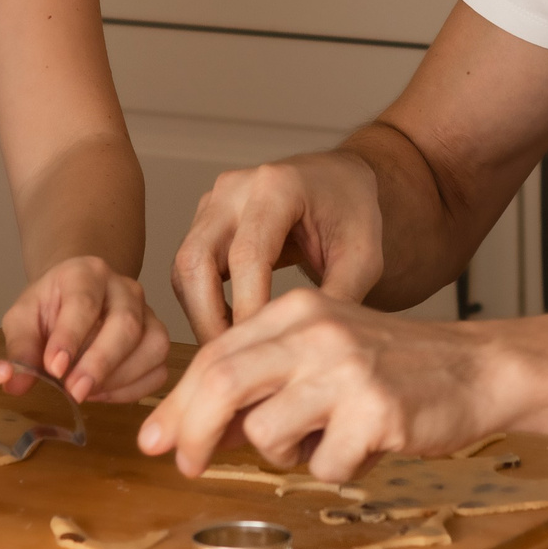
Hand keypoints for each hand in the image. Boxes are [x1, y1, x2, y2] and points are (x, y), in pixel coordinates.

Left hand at [1, 256, 170, 403]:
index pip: (84, 302)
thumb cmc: (49, 307)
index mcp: (87, 273)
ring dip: (120, 378)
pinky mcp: (158, 339)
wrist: (76, 297)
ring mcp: (148, 313)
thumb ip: (20, 348)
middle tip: (74, 391)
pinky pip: (158, 369)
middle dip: (100, 363)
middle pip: (126, 325)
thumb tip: (17, 384)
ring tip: (86, 392)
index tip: (54, 368)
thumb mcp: (23, 318)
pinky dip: (134, 389)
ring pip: (153, 346)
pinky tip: (104, 393)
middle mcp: (125, 288)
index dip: (70, 337)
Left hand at [136, 289, 502, 481]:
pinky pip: (324, 465)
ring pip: (268, 433)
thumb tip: (196, 431)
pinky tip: (368, 446)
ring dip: (284, 456)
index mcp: (297, 311)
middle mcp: (317, 331)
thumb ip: (262, 383)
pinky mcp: (377, 412)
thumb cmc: (392, 369)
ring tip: (325, 440)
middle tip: (187, 466)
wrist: (477, 370)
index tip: (158, 439)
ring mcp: (347, 370)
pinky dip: (337, 469)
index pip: (215, 355)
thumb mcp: (321, 356)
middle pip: (222, 382)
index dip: (179, 403)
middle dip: (194, 432)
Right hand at [169, 151, 384, 342]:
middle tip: (235, 365)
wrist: (338, 183)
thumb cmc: (353, 214)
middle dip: (210, 320)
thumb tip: (309, 353)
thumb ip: (338, 298)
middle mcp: (234, 188)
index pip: (247, 255)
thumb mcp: (363, 258)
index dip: (248, 309)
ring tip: (234, 354)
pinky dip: (202, 306)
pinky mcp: (204, 221)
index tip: (261, 354)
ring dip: (200, 316)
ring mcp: (213, 203)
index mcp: (276, 186)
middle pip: (196, 260)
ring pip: (184, 268)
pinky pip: (188, 270)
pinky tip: (231, 334)